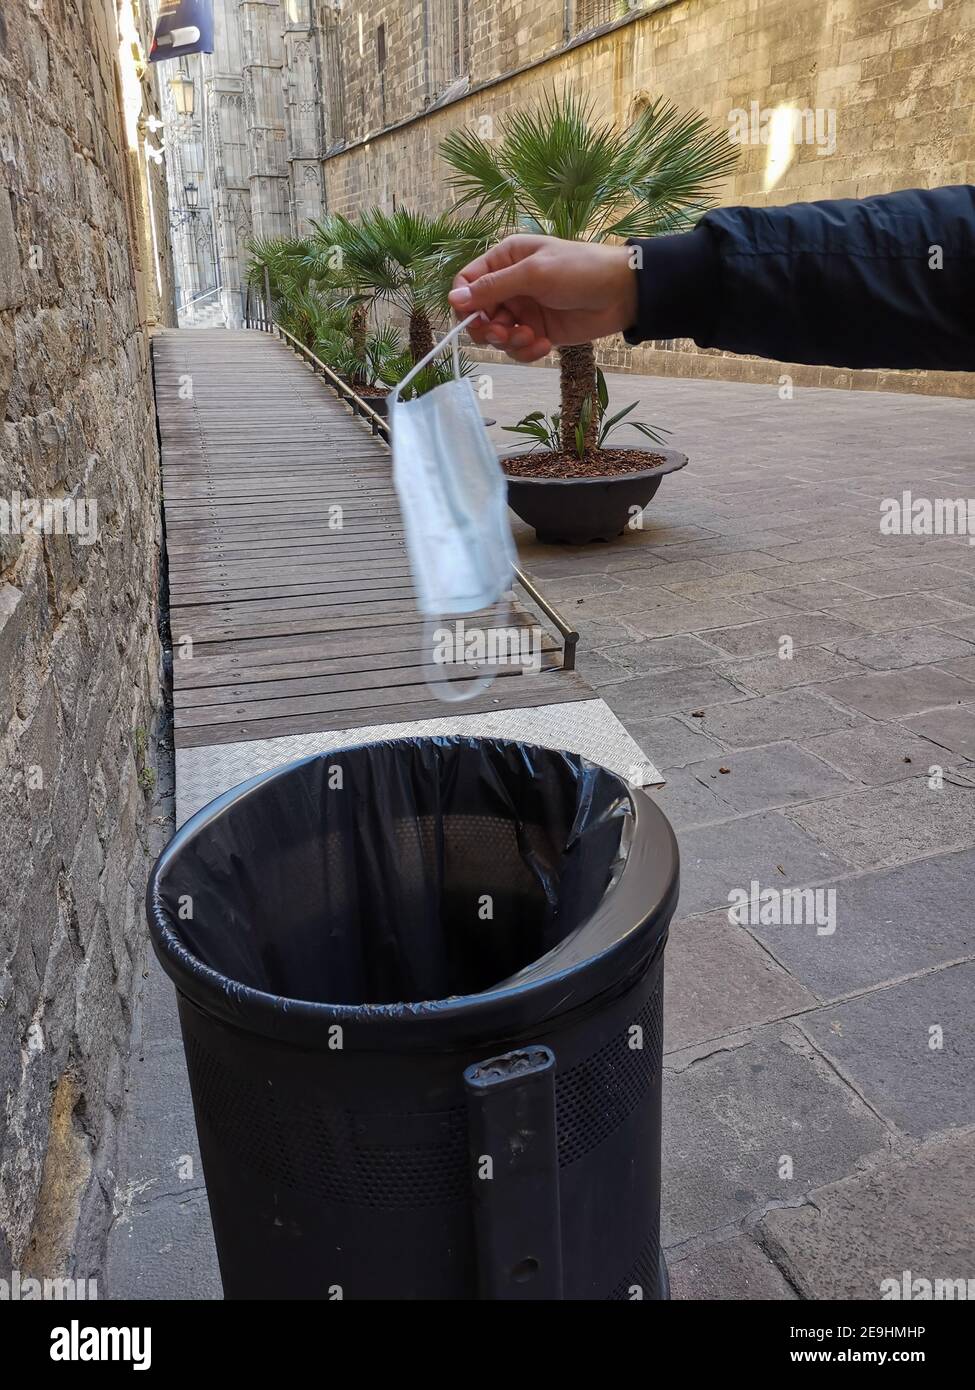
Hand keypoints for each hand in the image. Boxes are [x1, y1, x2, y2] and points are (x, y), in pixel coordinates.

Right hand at [448, 234, 637, 361]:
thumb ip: (494, 287)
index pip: (467, 283)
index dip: (465, 304)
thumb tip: (453, 298)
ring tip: (531, 338)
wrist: (622, 293)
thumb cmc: (580, 270)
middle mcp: (510, 285)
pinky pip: (518, 348)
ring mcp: (524, 310)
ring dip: (510, 342)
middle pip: (478, 314)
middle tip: (504, 333)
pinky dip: (526, 351)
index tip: (474, 319)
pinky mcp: (538, 331)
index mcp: (505, 260)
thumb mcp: (534, 273)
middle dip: (488, 329)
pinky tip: (544, 345)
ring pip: (497, 335)